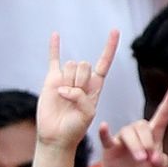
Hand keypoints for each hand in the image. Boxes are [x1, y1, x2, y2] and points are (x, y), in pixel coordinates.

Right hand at [35, 29, 117, 156]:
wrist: (56, 135)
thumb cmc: (75, 128)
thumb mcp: (87, 114)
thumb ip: (81, 97)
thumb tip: (64, 87)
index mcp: (95, 86)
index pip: (104, 63)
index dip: (109, 47)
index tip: (115, 31)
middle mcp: (82, 80)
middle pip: (84, 64)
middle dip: (80, 79)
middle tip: (75, 96)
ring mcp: (66, 78)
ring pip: (70, 65)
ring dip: (68, 80)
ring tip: (64, 96)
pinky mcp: (51, 79)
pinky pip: (53, 59)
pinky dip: (54, 46)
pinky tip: (56, 34)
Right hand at [95, 83, 167, 166]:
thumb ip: (163, 164)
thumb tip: (156, 158)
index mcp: (154, 136)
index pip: (162, 115)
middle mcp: (138, 133)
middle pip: (142, 125)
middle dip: (147, 141)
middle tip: (149, 158)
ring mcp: (123, 139)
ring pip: (128, 132)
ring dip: (135, 145)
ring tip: (140, 159)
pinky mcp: (110, 147)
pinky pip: (106, 137)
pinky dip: (105, 132)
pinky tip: (104, 126)